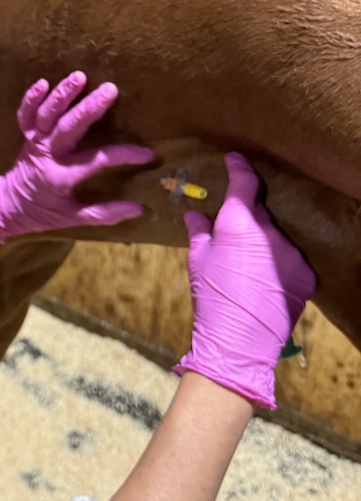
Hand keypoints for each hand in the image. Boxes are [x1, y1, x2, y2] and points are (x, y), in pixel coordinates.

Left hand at [0, 72, 153, 242]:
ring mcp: (34, 143)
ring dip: (61, 96)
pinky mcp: (26, 136)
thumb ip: (105, 213)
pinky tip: (43, 82)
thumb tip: (138, 209)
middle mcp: (48, 156)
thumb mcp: (74, 219)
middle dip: (89, 108)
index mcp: (62, 177)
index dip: (124, 155)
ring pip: (46, 116)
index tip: (148, 153)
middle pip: (69, 128)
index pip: (98, 160)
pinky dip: (30, 99)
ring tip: (79, 76)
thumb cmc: (45, 212)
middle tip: (110, 89)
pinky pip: (25, 115)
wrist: (8, 207)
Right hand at [174, 152, 315, 408]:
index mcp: (239, 222)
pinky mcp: (306, 273)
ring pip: (276, 236)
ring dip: (264, 242)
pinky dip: (278, 264)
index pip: (244, 181)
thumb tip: (194, 214)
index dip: (239, 167)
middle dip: (247, 216)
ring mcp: (291, 252)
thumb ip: (199, 231)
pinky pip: (291, 259)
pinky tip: (263, 281)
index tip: (235, 159)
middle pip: (260, 212)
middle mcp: (269, 231)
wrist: (239, 341)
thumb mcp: (197, 260)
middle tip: (232, 232)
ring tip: (247, 266)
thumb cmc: (211, 297)